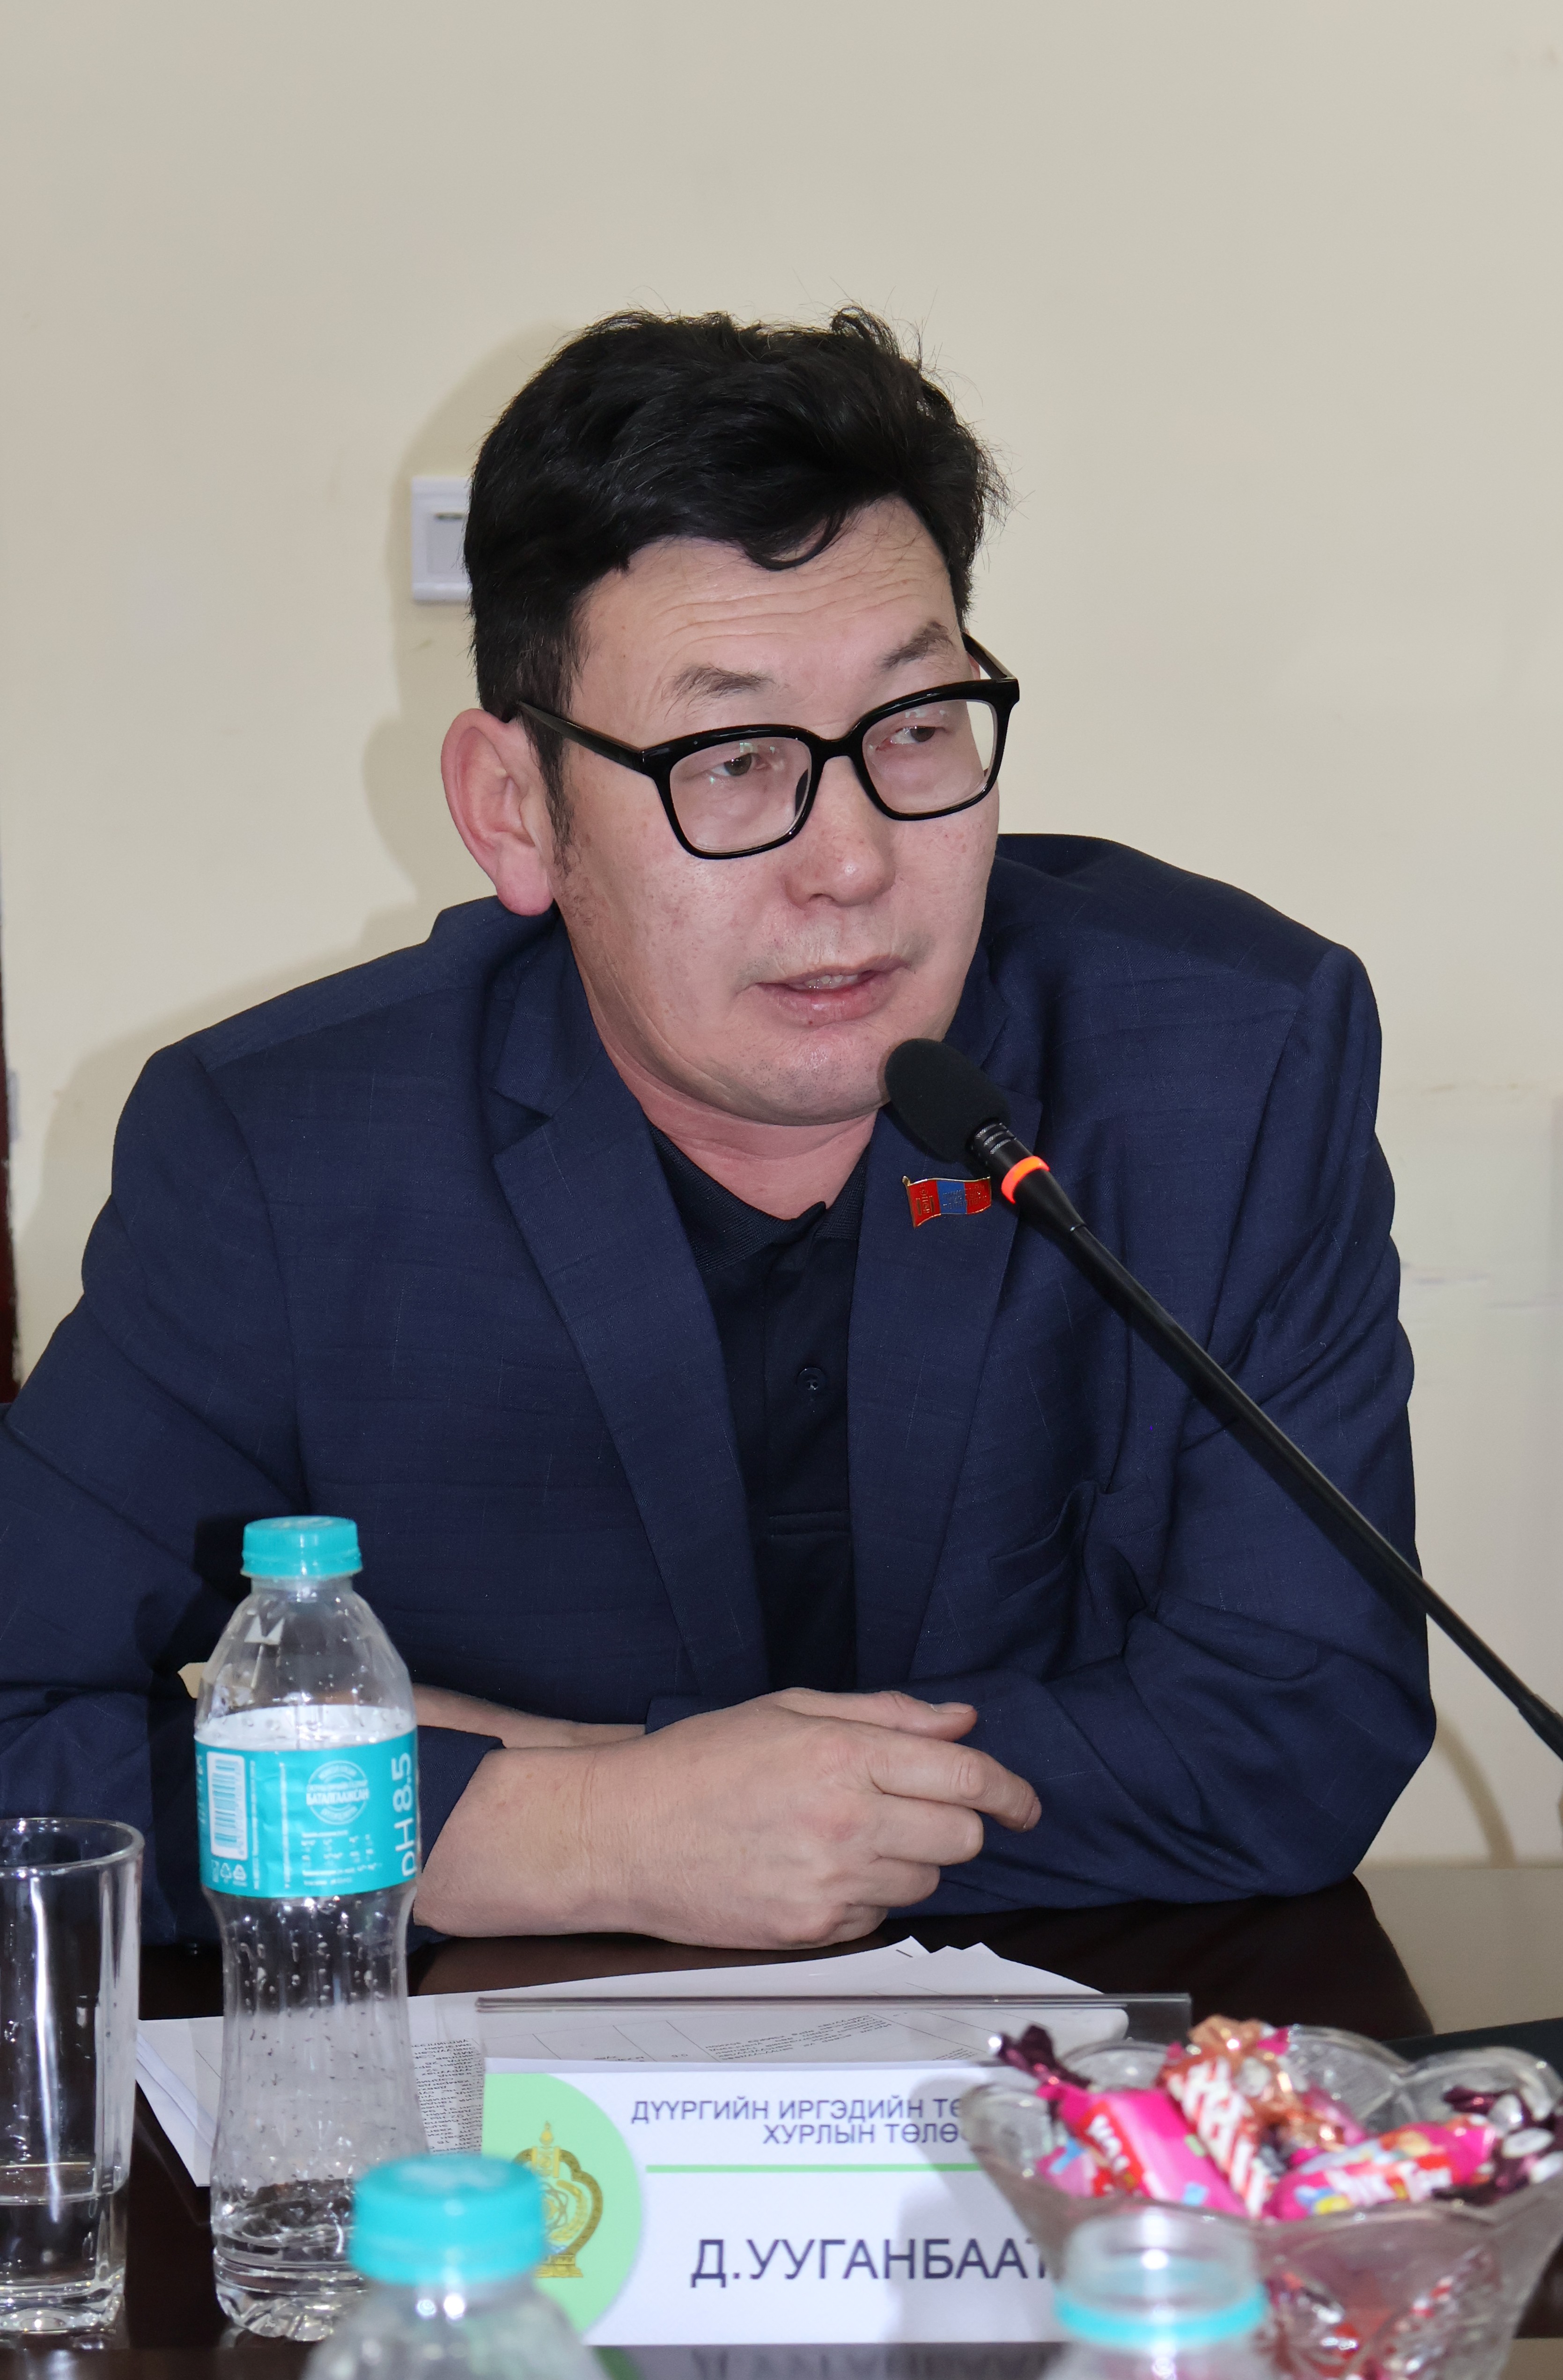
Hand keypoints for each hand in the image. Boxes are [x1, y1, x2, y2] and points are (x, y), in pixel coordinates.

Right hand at [414, 1687, 1038, 1946]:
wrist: (620, 1833)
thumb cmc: (699, 1760)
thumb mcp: (790, 1710)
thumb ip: (886, 1715)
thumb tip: (963, 1721)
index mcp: (845, 1756)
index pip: (966, 1777)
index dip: (1010, 1790)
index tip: (1024, 1802)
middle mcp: (847, 1823)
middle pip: (961, 1838)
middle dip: (958, 1824)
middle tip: (922, 1810)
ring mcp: (830, 1885)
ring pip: (925, 1884)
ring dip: (910, 1863)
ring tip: (850, 1836)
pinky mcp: (810, 1933)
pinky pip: (877, 1920)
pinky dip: (867, 1898)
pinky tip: (819, 1870)